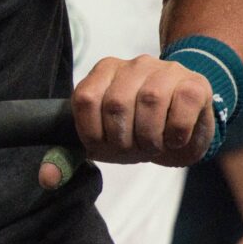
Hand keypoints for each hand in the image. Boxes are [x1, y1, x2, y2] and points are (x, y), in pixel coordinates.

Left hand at [71, 54, 214, 165]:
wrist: (182, 128)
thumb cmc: (136, 133)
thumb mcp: (101, 144)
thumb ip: (70, 157)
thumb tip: (47, 178)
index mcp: (104, 72)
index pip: (85, 99)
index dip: (92, 132)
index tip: (106, 145)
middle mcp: (134, 65)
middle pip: (116, 103)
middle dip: (123, 139)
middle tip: (134, 148)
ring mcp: (166, 70)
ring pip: (150, 101)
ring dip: (151, 137)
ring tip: (154, 144)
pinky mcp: (195, 83)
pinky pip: (183, 104)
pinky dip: (176, 132)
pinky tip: (175, 138)